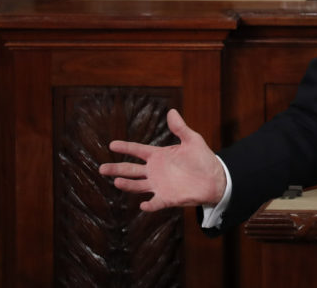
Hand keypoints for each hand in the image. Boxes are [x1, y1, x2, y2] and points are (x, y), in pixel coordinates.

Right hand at [98, 108, 226, 211]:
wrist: (215, 178)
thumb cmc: (202, 158)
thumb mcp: (192, 140)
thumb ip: (180, 128)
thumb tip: (171, 111)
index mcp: (159, 156)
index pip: (138, 151)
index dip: (125, 147)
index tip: (111, 144)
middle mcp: (155, 171)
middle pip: (131, 170)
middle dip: (116, 169)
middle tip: (102, 168)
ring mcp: (159, 185)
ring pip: (137, 185)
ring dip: (128, 185)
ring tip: (117, 181)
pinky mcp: (167, 198)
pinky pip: (155, 203)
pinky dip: (149, 205)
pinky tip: (143, 204)